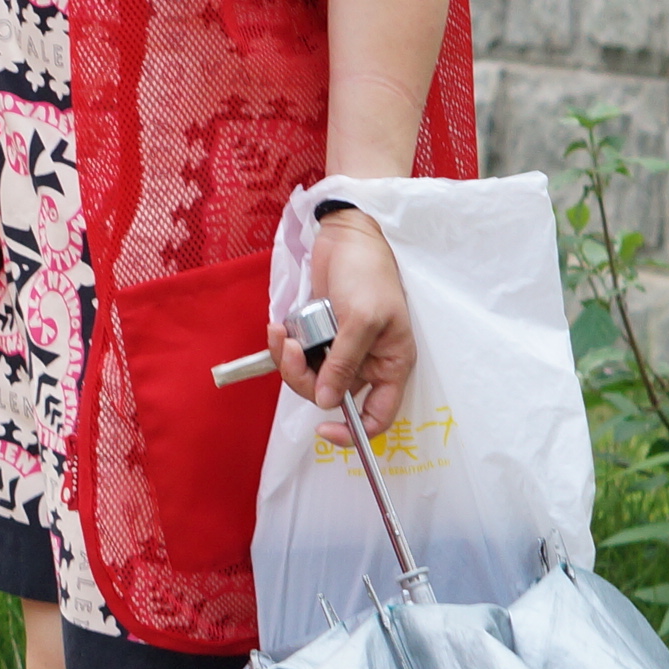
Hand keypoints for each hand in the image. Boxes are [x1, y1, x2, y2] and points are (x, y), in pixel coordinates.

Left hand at [271, 209, 413, 441]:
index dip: (354, 431)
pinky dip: (281, 346)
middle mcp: (366, 363)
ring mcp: (339, 350)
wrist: (346, 237)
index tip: (324, 429)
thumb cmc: (367, 275)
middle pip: (331, 396)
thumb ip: (344, 362)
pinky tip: (277, 327)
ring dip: (288, 361)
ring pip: (308, 377)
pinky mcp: (317, 335)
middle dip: (304, 379)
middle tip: (289, 350)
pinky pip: (295, 356)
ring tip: (281, 332)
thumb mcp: (361, 320)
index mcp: (391, 365)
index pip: (378, 415)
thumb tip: (328, 402)